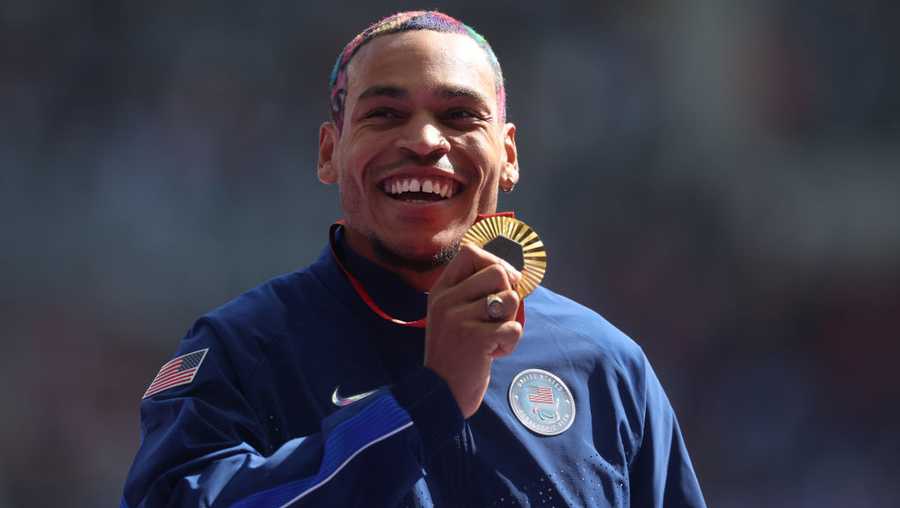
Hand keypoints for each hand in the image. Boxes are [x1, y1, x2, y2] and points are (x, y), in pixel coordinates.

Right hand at [424, 243, 523, 417]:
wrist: (440, 394)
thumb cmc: (453, 354)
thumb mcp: (450, 316)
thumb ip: (472, 292)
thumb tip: (513, 274)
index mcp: (440, 291)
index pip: (470, 252)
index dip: (494, 262)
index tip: (503, 282)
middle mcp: (447, 300)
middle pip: (497, 272)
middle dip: (508, 293)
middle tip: (498, 318)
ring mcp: (459, 319)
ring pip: (509, 299)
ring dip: (510, 320)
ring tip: (494, 336)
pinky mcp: (476, 339)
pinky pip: (513, 328)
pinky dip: (510, 343)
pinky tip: (493, 353)